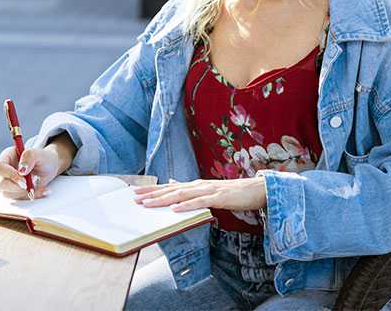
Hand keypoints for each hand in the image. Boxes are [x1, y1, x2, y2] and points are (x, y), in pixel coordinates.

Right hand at [0, 145, 60, 199]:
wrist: (50, 167)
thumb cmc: (43, 158)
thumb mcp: (39, 153)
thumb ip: (29, 156)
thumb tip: (22, 170)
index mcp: (7, 157)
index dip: (8, 174)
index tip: (24, 178)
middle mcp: (4, 171)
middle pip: (1, 183)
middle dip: (18, 186)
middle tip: (34, 179)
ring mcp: (8, 183)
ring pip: (8, 193)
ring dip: (25, 191)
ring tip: (38, 181)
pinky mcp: (15, 192)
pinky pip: (20, 199)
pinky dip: (33, 196)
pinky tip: (44, 190)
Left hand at [133, 177, 266, 212]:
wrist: (255, 189)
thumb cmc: (232, 192)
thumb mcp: (207, 189)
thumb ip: (189, 188)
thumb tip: (172, 182)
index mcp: (194, 185)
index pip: (169, 187)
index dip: (152, 189)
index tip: (136, 192)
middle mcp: (198, 185)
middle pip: (171, 190)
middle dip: (152, 194)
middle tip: (135, 197)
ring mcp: (207, 190)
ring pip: (181, 195)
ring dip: (163, 199)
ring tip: (148, 204)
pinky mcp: (218, 197)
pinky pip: (199, 202)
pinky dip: (186, 206)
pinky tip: (175, 209)